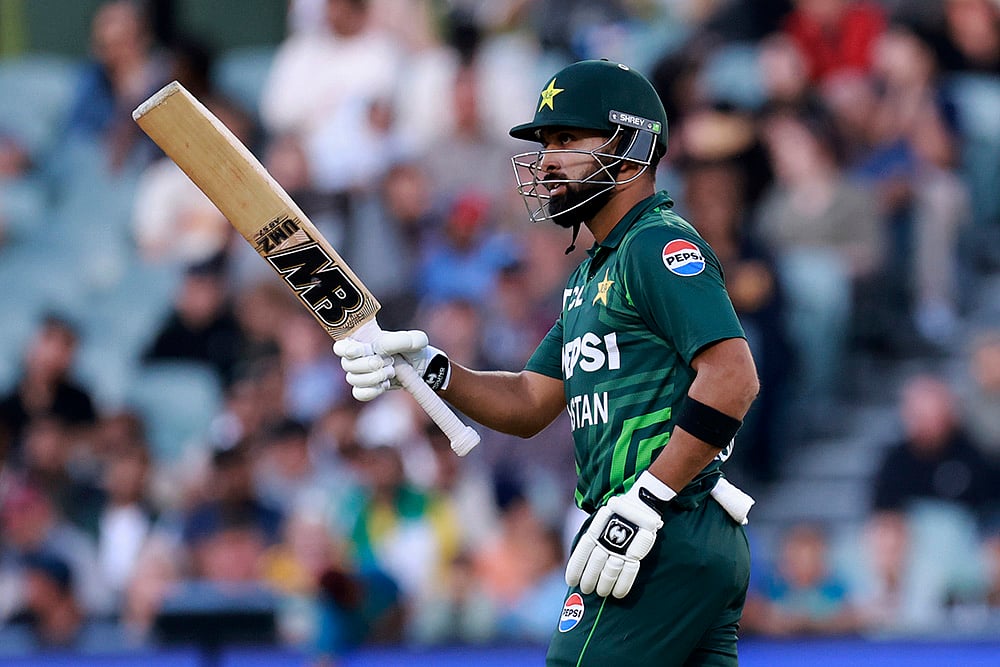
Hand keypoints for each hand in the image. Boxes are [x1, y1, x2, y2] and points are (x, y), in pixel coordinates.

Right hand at [333, 329, 450, 401]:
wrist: (420, 368)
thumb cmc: (413, 349)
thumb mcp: (415, 340)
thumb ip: (402, 339)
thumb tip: (381, 347)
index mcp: (362, 342)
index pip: (340, 347)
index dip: (345, 350)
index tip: (360, 350)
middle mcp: (356, 359)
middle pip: (347, 364)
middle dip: (369, 364)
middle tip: (390, 361)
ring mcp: (359, 375)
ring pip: (353, 379)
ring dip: (374, 377)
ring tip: (391, 372)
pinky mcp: (366, 389)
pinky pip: (359, 393)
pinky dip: (373, 390)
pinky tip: (385, 384)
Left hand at [565, 471, 673, 598]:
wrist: (640, 503)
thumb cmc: (616, 514)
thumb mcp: (599, 520)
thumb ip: (592, 537)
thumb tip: (582, 558)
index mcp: (595, 530)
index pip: (582, 553)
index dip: (576, 569)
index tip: (571, 582)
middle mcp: (607, 540)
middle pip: (595, 564)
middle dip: (589, 580)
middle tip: (586, 590)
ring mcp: (622, 547)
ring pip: (610, 571)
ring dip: (604, 585)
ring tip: (600, 593)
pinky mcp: (637, 552)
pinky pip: (629, 572)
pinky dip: (623, 585)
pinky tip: (618, 594)